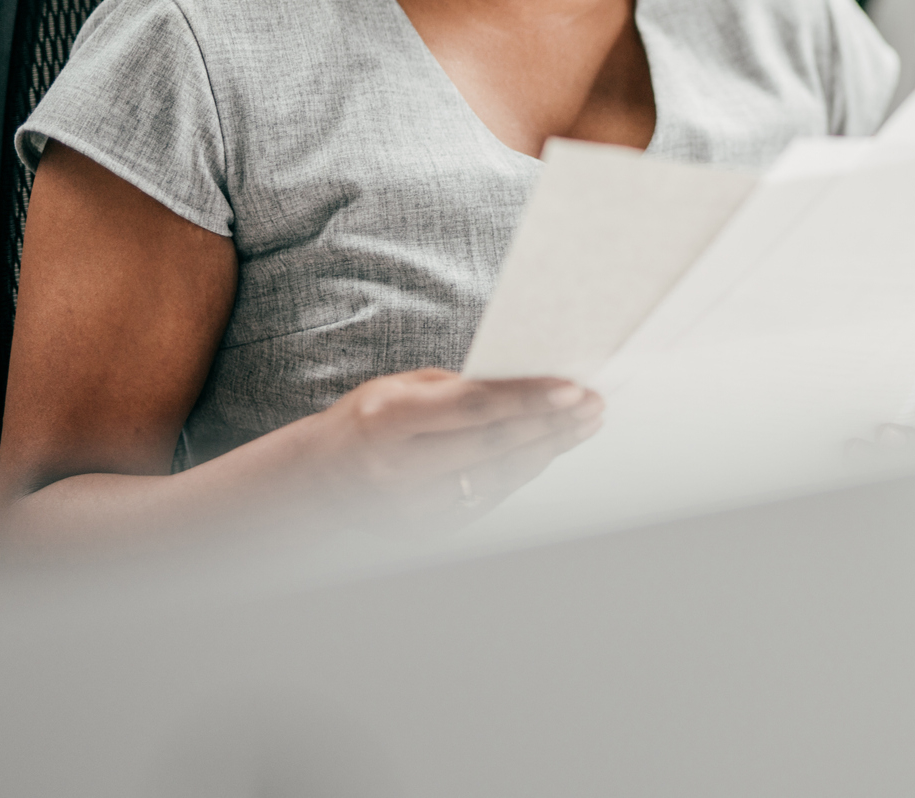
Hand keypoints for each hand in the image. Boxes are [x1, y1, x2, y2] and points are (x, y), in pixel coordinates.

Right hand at [311, 368, 603, 528]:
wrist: (321, 479)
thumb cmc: (370, 419)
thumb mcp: (403, 387)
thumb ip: (460, 389)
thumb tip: (530, 384)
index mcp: (388, 420)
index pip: (474, 408)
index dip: (529, 399)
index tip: (574, 389)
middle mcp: (398, 468)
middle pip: (494, 445)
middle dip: (553, 424)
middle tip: (594, 404)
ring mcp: (411, 507)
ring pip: (499, 476)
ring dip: (549, 448)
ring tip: (585, 425)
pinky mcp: (426, 530)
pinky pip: (489, 498)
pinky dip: (523, 472)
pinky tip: (549, 450)